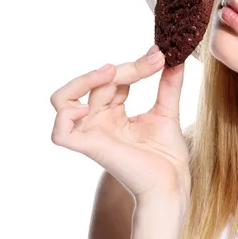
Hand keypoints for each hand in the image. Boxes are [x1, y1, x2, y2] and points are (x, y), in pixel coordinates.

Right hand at [50, 45, 190, 210]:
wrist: (172, 183)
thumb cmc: (168, 155)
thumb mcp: (168, 112)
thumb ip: (168, 85)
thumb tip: (176, 57)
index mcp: (114, 115)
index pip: (114, 81)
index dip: (134, 66)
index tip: (160, 55)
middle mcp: (98, 122)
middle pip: (95, 84)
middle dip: (124, 69)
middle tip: (154, 61)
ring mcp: (92, 134)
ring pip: (64, 99)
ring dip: (84, 80)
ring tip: (111, 72)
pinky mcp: (90, 148)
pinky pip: (60, 132)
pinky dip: (66, 115)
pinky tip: (89, 105)